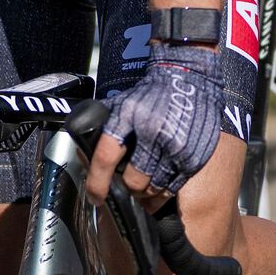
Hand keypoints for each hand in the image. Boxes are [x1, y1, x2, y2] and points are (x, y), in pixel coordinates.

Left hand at [86, 41, 222, 204]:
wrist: (188, 78)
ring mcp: (175, 146)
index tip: (95, 196)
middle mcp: (152, 132)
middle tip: (126, 184)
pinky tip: (158, 190)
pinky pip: (173, 188)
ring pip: (153, 189)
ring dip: (144, 193)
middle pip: (132, 181)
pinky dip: (163, 194)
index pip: (106, 157)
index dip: (97, 183)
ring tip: (142, 187)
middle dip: (126, 187)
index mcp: (127, 116)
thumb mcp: (120, 103)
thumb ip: (101, 126)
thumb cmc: (150, 94)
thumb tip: (82, 153)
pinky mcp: (193, 157)